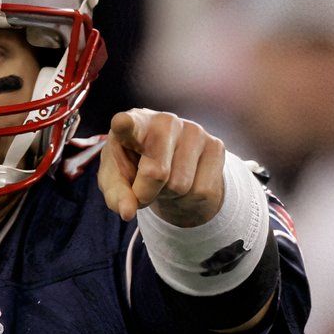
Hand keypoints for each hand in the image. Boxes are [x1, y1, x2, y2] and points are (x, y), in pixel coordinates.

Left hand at [99, 108, 227, 225]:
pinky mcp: (215, 146)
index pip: (128, 123)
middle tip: (142, 191)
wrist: (169, 166)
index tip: (121, 123)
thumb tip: (128, 212)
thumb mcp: (118, 183)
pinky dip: (189, 198)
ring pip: (180, 185)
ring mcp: (194, 131)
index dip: (125, 124)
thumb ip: (117, 196)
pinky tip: (185, 182)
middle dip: (146, 193)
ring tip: (165, 182)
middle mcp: (165, 121)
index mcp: (133, 124)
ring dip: (169, 195)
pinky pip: (202, 191)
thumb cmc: (135, 170)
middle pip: (156, 173)